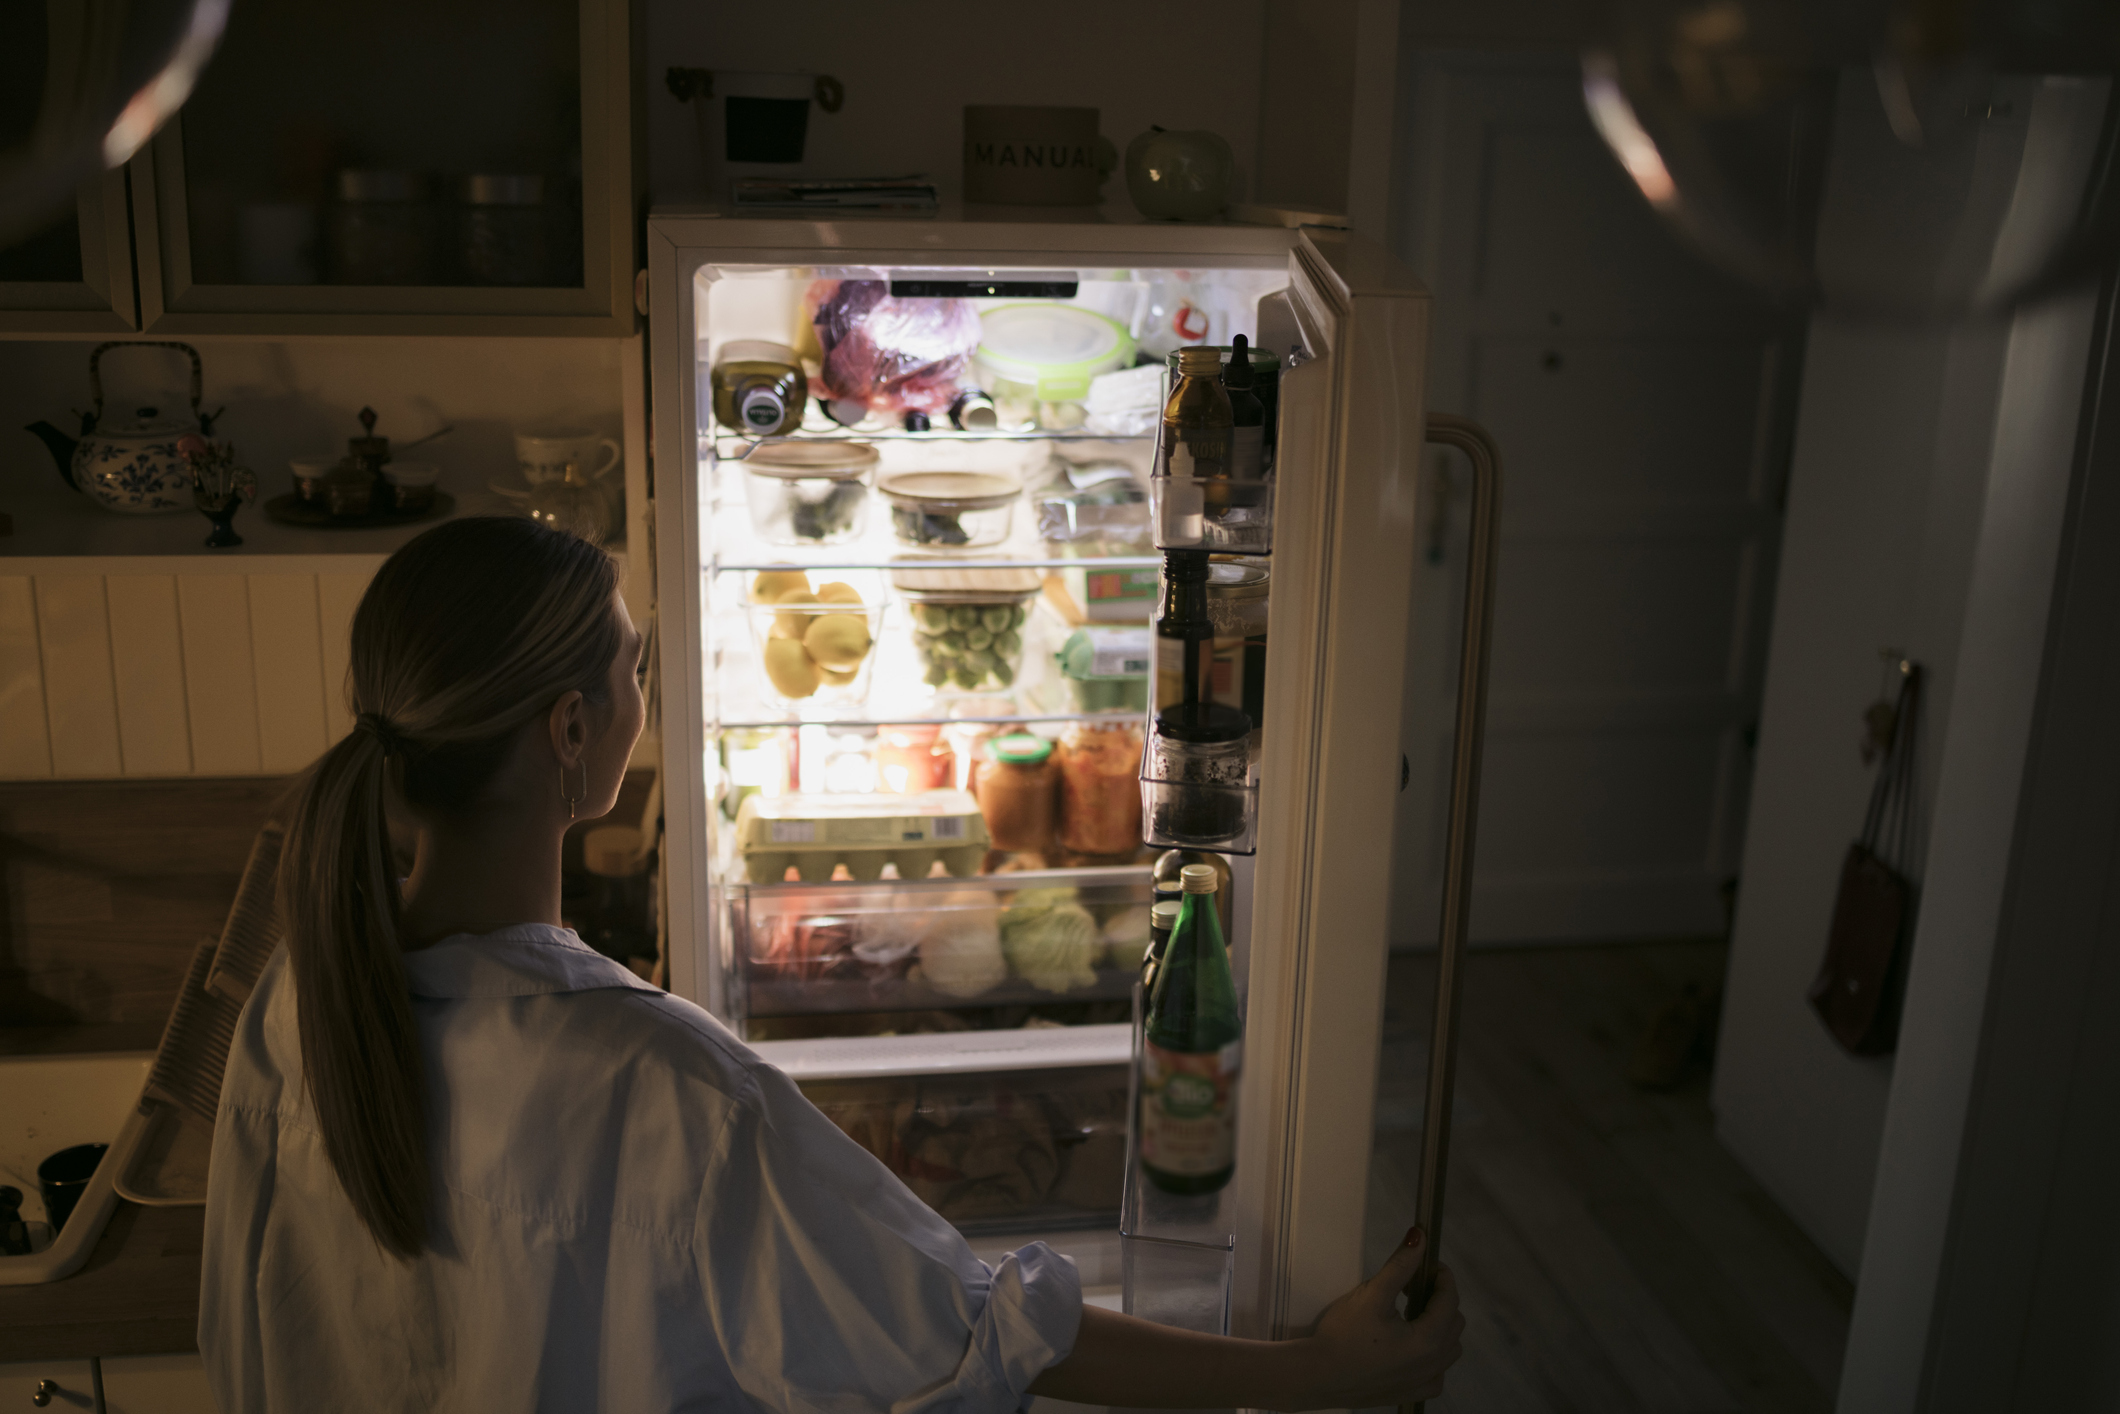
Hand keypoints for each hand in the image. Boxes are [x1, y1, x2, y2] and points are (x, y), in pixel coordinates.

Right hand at [1275, 1228, 1463, 1409]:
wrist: (1316, 1377)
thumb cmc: (1343, 1335)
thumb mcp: (1372, 1294)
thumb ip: (1400, 1266)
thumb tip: (1420, 1237)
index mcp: (1428, 1340)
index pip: (1450, 1299)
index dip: (1442, 1276)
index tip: (1427, 1262)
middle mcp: (1434, 1365)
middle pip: (1454, 1323)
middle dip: (1439, 1299)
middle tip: (1412, 1286)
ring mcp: (1424, 1382)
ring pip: (1449, 1348)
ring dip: (1439, 1326)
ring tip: (1409, 1314)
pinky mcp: (1412, 1393)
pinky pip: (1437, 1372)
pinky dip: (1432, 1355)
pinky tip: (1410, 1347)